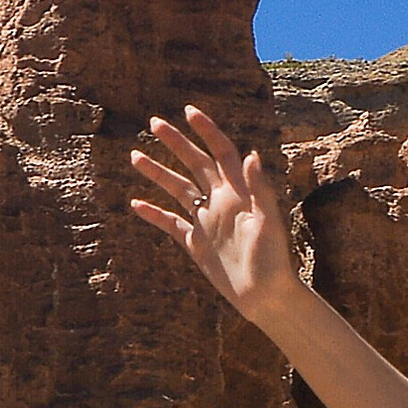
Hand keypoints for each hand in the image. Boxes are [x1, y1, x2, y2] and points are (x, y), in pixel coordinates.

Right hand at [129, 108, 303, 321]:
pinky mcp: (196, 244)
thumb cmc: (273, 260)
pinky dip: (153, 214)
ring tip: (135, 156)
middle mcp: (221, 201)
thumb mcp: (268, 222)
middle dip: (175, 142)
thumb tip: (251, 154)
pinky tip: (135, 204)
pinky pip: (170, 224)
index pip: (221, 152)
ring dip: (157, 173)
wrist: (265, 296)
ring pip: (177, 189)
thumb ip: (259, 189)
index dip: (206, 131)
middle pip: (195, 163)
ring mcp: (206, 221)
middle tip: (154, 122)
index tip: (188, 111)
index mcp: (239, 192)